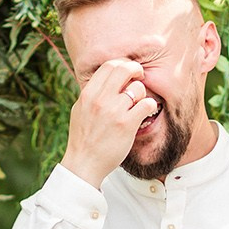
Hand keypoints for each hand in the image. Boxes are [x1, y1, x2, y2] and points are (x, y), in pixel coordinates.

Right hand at [62, 59, 159, 188]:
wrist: (84, 163)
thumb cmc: (83, 139)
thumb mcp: (79, 110)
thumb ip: (91, 94)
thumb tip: (104, 81)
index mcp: (88, 94)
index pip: (108, 66)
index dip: (122, 65)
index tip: (128, 73)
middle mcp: (100, 100)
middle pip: (124, 69)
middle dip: (136, 70)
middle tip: (140, 78)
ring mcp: (114, 111)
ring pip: (138, 88)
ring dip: (142, 94)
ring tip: (138, 104)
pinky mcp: (127, 125)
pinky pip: (147, 104)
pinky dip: (149, 106)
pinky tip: (144, 114)